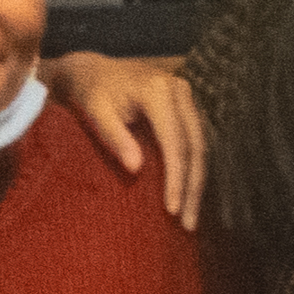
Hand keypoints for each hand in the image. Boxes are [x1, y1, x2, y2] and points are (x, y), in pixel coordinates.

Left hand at [53, 51, 208, 223]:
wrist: (94, 70)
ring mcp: (188, 98)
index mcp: (158, 91)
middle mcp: (180, 91)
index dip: (176, 178)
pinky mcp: (188, 107)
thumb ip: (114, 136)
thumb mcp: (95, 111)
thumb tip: (135, 169)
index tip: (171, 209)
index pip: (175, 142)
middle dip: (193, 187)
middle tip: (187, 223)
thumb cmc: (91, 92)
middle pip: (196, 147)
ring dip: (198, 183)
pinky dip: (195, 170)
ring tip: (190, 217)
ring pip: (202, 147)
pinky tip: (189, 195)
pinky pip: (198, 142)